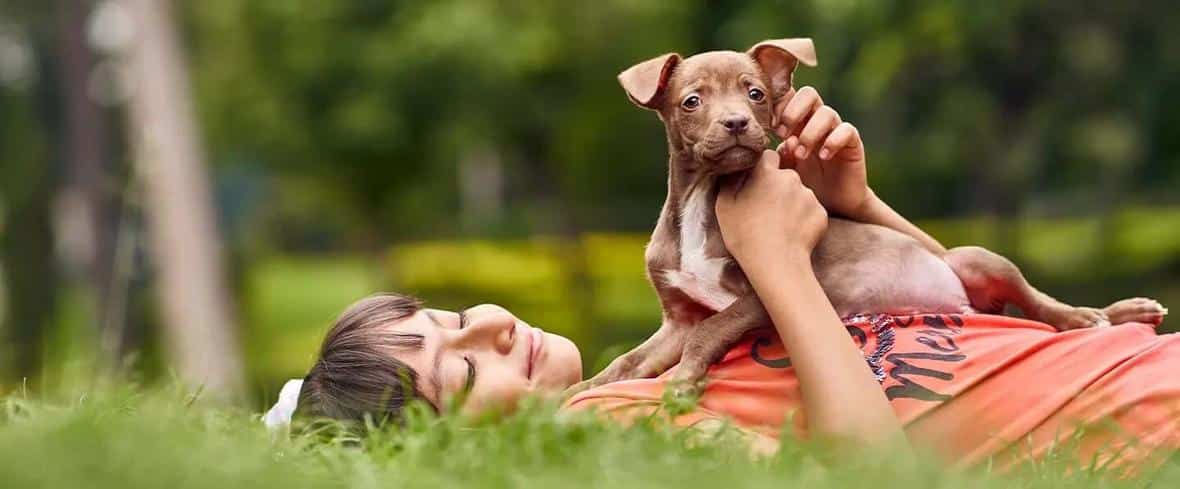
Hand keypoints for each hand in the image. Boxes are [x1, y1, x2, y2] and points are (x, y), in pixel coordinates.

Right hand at [715, 150, 827, 267]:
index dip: (762, 169)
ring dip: (791, 203)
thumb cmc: (745, 235)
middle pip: (785, 175)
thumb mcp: (724, 205)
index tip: (757, 185)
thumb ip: (731, 179)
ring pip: (799, 193)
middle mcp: (791, 178)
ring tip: (779, 226)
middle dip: (777, 187)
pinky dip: (803, 219)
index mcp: (766, 172)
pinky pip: (810, 210)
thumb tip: (737, 166)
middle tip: (765, 210)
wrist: (776, 263)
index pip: (768, 156)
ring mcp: (808, 195)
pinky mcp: (821, 212)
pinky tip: (792, 233)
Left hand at [774, 86, 873, 218]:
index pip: (789, 96)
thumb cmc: (805, 183)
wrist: (832, 204)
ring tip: (801, 154)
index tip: (770, 127)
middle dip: (793, 111)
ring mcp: (836, 130)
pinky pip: (847, 130)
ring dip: (810, 133)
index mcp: (797, 122)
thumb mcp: (785, 168)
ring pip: (827, 112)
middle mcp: (817, 121)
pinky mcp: (853, 143)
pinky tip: (823, 156)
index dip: (778, 104)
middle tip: (784, 134)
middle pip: (809, 94)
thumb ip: (778, 153)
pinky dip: (833, 141)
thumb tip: (781, 140)